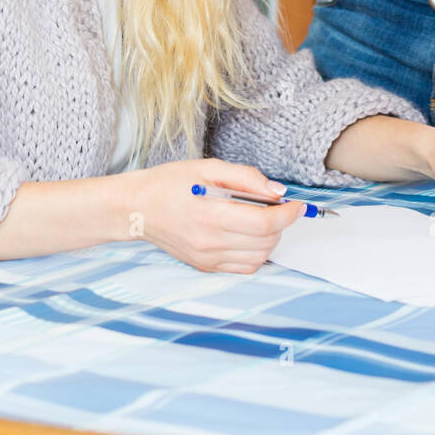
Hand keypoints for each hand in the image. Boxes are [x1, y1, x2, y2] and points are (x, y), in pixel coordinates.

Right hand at [123, 158, 305, 273]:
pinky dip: (256, 253)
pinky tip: (249, 235)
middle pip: (265, 241)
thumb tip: (277, 191)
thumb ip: (246, 177)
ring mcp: (207, 258)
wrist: (137, 208)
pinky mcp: (205, 266)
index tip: (298, 205)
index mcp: (210, 214)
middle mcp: (209, 241)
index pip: (264, 223)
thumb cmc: (170, 183)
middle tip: (276, 206)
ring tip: (261, 219)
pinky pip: (244, 267)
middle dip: (281, 224)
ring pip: (258, 257)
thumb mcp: (208, 167)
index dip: (288, 214)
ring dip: (270, 239)